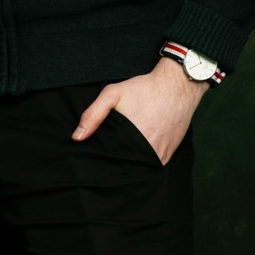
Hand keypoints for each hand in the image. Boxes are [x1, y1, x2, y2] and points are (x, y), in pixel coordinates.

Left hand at [70, 58, 206, 164]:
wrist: (177, 86)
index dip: (102, 163)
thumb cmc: (143, 89)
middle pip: (126, 167)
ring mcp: (160, 155)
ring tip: (121, 157)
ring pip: (140, 168)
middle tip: (105, 162)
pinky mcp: (169, 154)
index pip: (111, 162)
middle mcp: (146, 151)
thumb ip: (93, 115)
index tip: (95, 161)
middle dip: (116, 165)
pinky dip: (145, 163)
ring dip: (131, 165)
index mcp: (130, 140)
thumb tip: (77, 138)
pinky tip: (136, 154)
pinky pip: (153, 165)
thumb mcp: (113, 94)